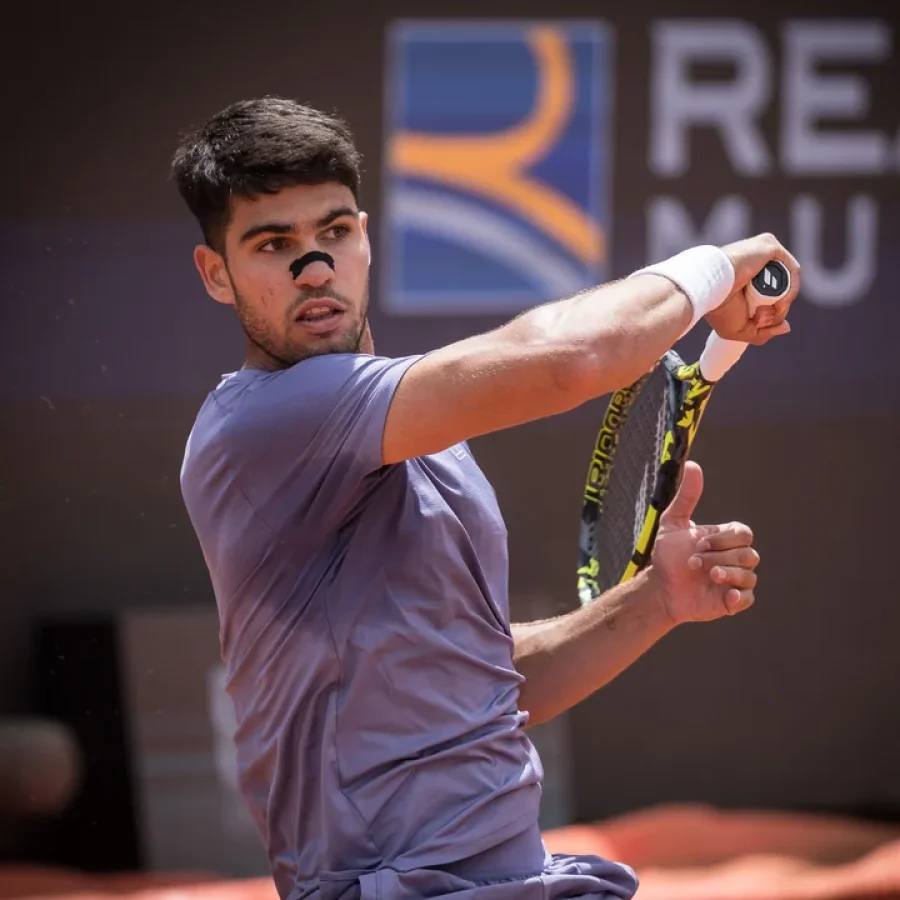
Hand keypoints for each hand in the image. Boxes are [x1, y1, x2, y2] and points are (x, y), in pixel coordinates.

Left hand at [648, 461, 758, 625]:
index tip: (699, 544)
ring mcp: (736, 580)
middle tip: (694, 562)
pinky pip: (748, 598)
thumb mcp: (673, 523)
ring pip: (749, 575)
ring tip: (705, 576)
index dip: (724, 539)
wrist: (661, 587)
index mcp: (726, 539)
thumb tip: (693, 464)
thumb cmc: (668, 555)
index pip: (744, 533)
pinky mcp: (732, 602)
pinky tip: (725, 596)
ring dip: (725, 574)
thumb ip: (686, 497)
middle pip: (748, 554)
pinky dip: (739, 596)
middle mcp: (735, 558)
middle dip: (719, 557)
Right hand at [704, 233, 800, 345]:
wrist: (708, 289)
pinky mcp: (770, 246)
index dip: (772, 313)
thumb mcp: (740, 330)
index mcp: (745, 279)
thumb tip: (786, 326)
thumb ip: (763, 333)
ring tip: (769, 311)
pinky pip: (792, 269)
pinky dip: (792, 288)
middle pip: (781, 290)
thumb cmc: (717, 309)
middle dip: (777, 310)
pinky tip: (782, 301)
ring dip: (784, 302)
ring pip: (787, 281)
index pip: (770, 296)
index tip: (760, 323)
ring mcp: (763, 253)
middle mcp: (754, 264)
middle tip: (761, 318)